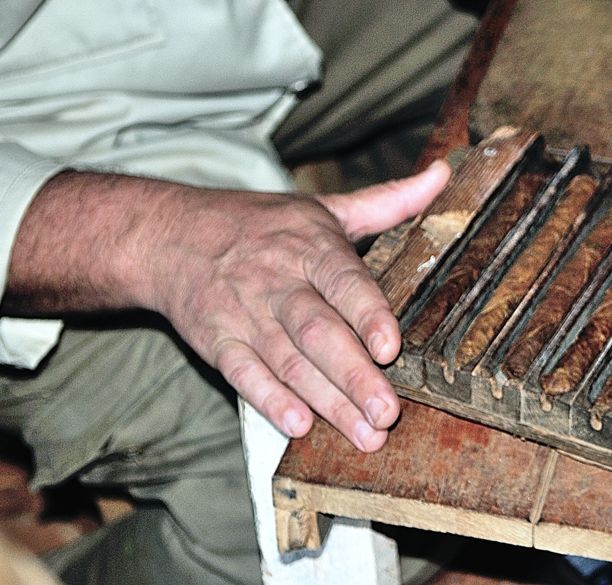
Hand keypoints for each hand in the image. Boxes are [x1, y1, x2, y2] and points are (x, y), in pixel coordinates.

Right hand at [6, 162, 451, 451]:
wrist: (168, 235)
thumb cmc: (260, 225)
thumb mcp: (324, 207)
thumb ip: (387, 201)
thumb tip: (443, 175)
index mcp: (310, 246)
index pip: (343, 281)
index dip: (367, 315)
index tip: (390, 348)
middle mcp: (277, 281)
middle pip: (318, 333)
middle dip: (355, 377)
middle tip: (389, 414)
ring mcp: (244, 314)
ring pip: (289, 363)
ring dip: (327, 402)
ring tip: (365, 435)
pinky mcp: (216, 342)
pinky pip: (244, 375)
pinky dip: (270, 401)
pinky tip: (300, 425)